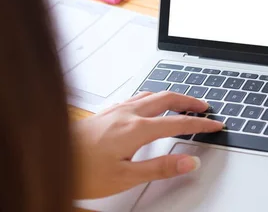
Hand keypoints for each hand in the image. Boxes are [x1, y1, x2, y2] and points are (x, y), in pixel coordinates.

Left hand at [72, 91, 222, 198]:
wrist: (48, 157)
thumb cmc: (81, 170)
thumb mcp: (126, 176)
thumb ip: (161, 167)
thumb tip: (190, 161)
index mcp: (137, 129)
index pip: (179, 122)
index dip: (200, 124)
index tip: (215, 125)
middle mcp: (128, 114)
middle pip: (168, 98)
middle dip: (190, 101)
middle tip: (205, 107)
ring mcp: (116, 110)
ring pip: (152, 94)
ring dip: (173, 96)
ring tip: (183, 102)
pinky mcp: (106, 112)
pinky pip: (137, 97)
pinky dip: (154, 97)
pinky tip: (149, 104)